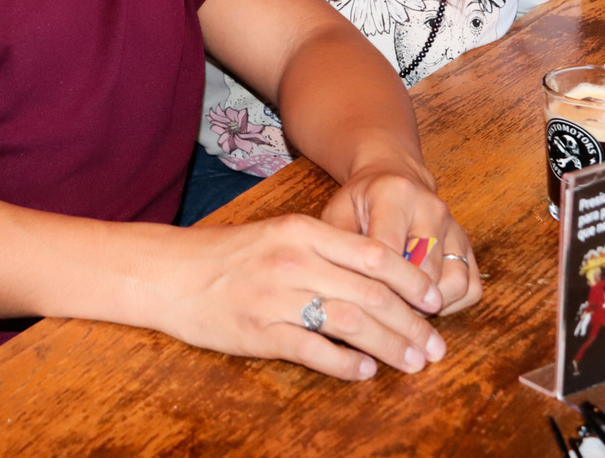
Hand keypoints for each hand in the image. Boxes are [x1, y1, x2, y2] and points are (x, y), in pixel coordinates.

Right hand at [149, 214, 448, 381]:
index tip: (436, 300)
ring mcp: (276, 297)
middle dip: (411, 323)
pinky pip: (314, 350)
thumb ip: (324, 249)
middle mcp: (293, 261)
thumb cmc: (226, 254)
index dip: (411, 280)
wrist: (168, 273)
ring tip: (412, 362)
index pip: (372, 255)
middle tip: (435, 345)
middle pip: (370, 294)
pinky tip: (364, 372)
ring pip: (350, 323)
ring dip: (389, 346)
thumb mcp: (278, 234)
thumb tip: (378, 273)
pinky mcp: (259, 332)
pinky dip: (345, 364)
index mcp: (301, 231)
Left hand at [322, 161, 480, 316]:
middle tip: (382, 316)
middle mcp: (431, 208)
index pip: (388, 251)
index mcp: (395, 195)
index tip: (361, 308)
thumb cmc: (361, 200)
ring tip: (404, 310)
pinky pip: (471, 287)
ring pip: (454, 283)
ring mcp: (454, 227)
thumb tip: (335, 288)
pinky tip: (425, 303)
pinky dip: (452, 304)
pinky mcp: (468, 245)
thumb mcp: (338, 212)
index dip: (374, 286)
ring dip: (430, 306)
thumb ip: (337, 245)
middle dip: (403, 302)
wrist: (393, 176)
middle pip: (425, 272)